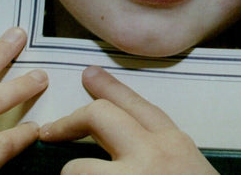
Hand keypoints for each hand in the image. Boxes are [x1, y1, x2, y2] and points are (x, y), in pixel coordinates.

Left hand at [40, 66, 217, 173]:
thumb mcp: (188, 168)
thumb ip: (160, 151)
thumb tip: (126, 139)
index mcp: (173, 145)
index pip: (137, 105)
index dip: (110, 87)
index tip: (89, 74)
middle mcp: (152, 155)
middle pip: (101, 117)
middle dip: (70, 122)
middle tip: (52, 132)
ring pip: (77, 169)